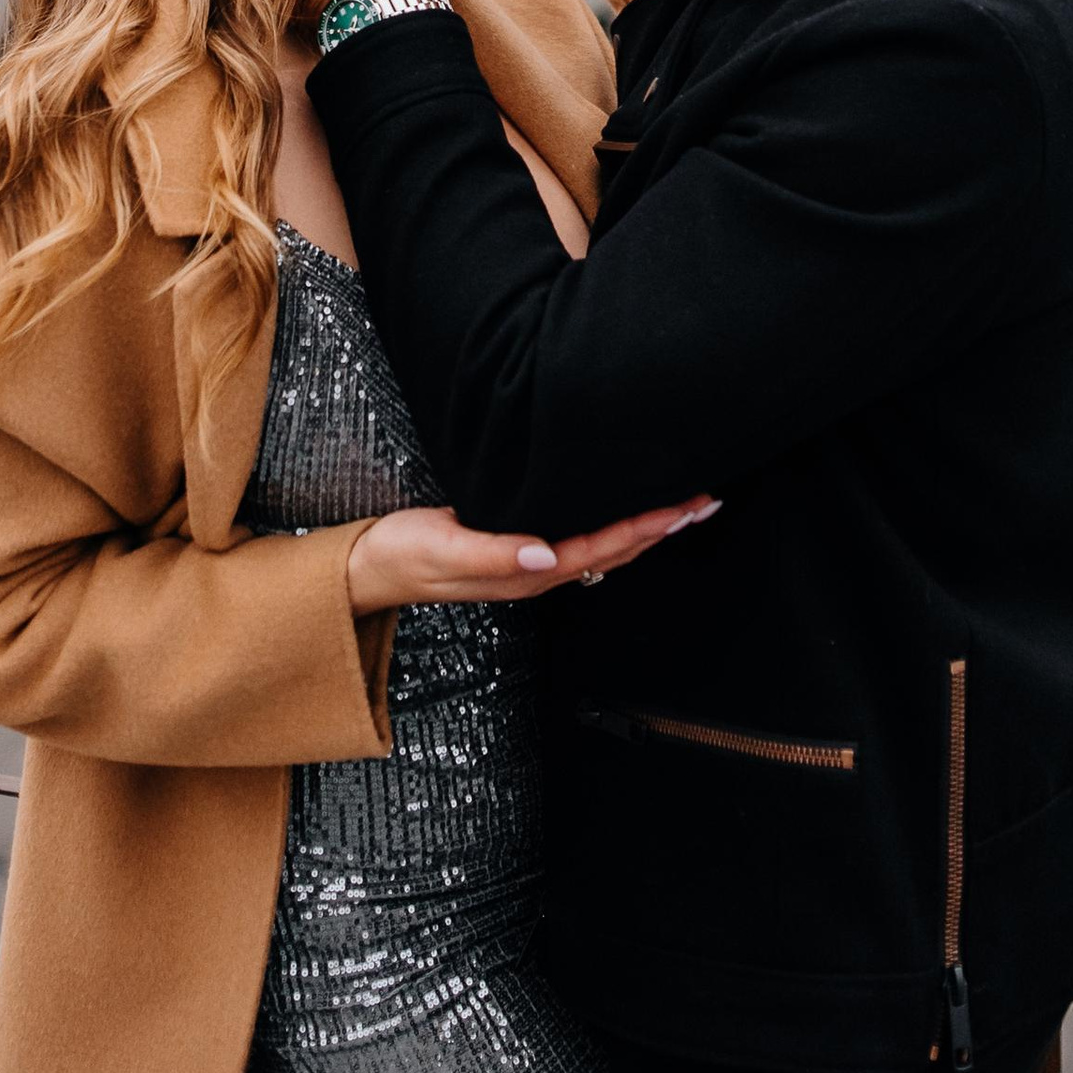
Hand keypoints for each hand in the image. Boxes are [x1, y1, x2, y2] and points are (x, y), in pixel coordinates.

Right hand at [346, 495, 718, 613]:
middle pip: (614, 552)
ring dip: (645, 529)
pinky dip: (613, 527)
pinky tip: (623, 514)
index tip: (682, 507)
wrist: (368, 567)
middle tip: (705, 501)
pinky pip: (580, 541)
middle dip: (661, 528)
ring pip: (603, 549)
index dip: (644, 528)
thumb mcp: (441, 549)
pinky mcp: (516, 550)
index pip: (600, 548)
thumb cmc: (401, 554)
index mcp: (525, 570)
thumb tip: (547, 554)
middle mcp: (536, 571)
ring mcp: (528, 564)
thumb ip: (492, 552)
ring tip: (681, 508)